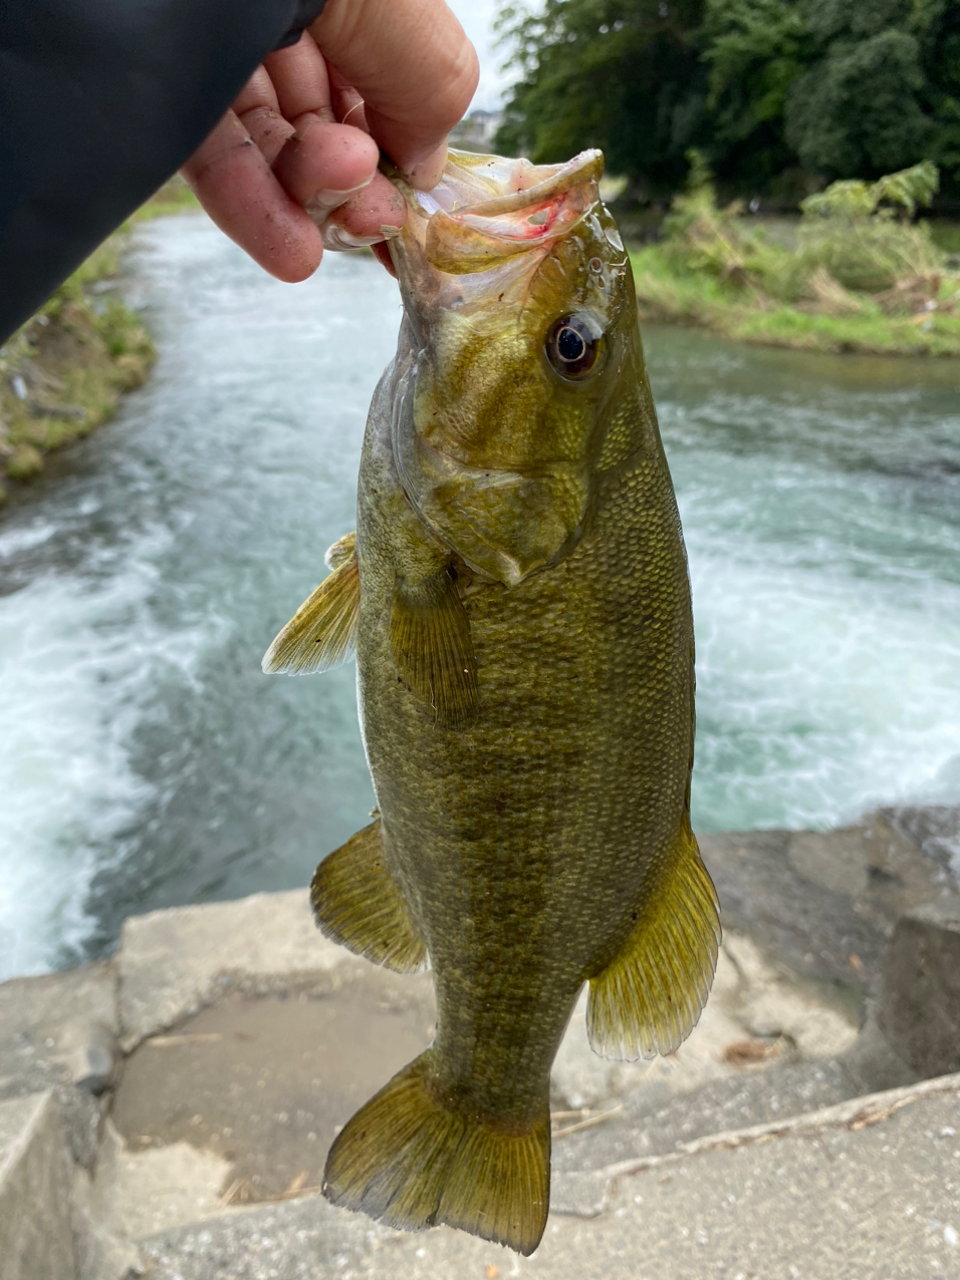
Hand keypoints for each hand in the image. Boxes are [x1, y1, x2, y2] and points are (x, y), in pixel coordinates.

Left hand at [180, 0, 477, 280]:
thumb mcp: (408, 16)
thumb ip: (429, 90)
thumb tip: (421, 167)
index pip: (374, 74)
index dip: (395, 144)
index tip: (406, 206)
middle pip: (321, 112)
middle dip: (351, 178)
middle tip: (370, 217)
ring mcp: (210, 34)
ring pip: (266, 138)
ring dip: (306, 201)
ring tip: (325, 241)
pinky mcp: (155, 72)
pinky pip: (208, 146)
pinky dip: (250, 205)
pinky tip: (290, 254)